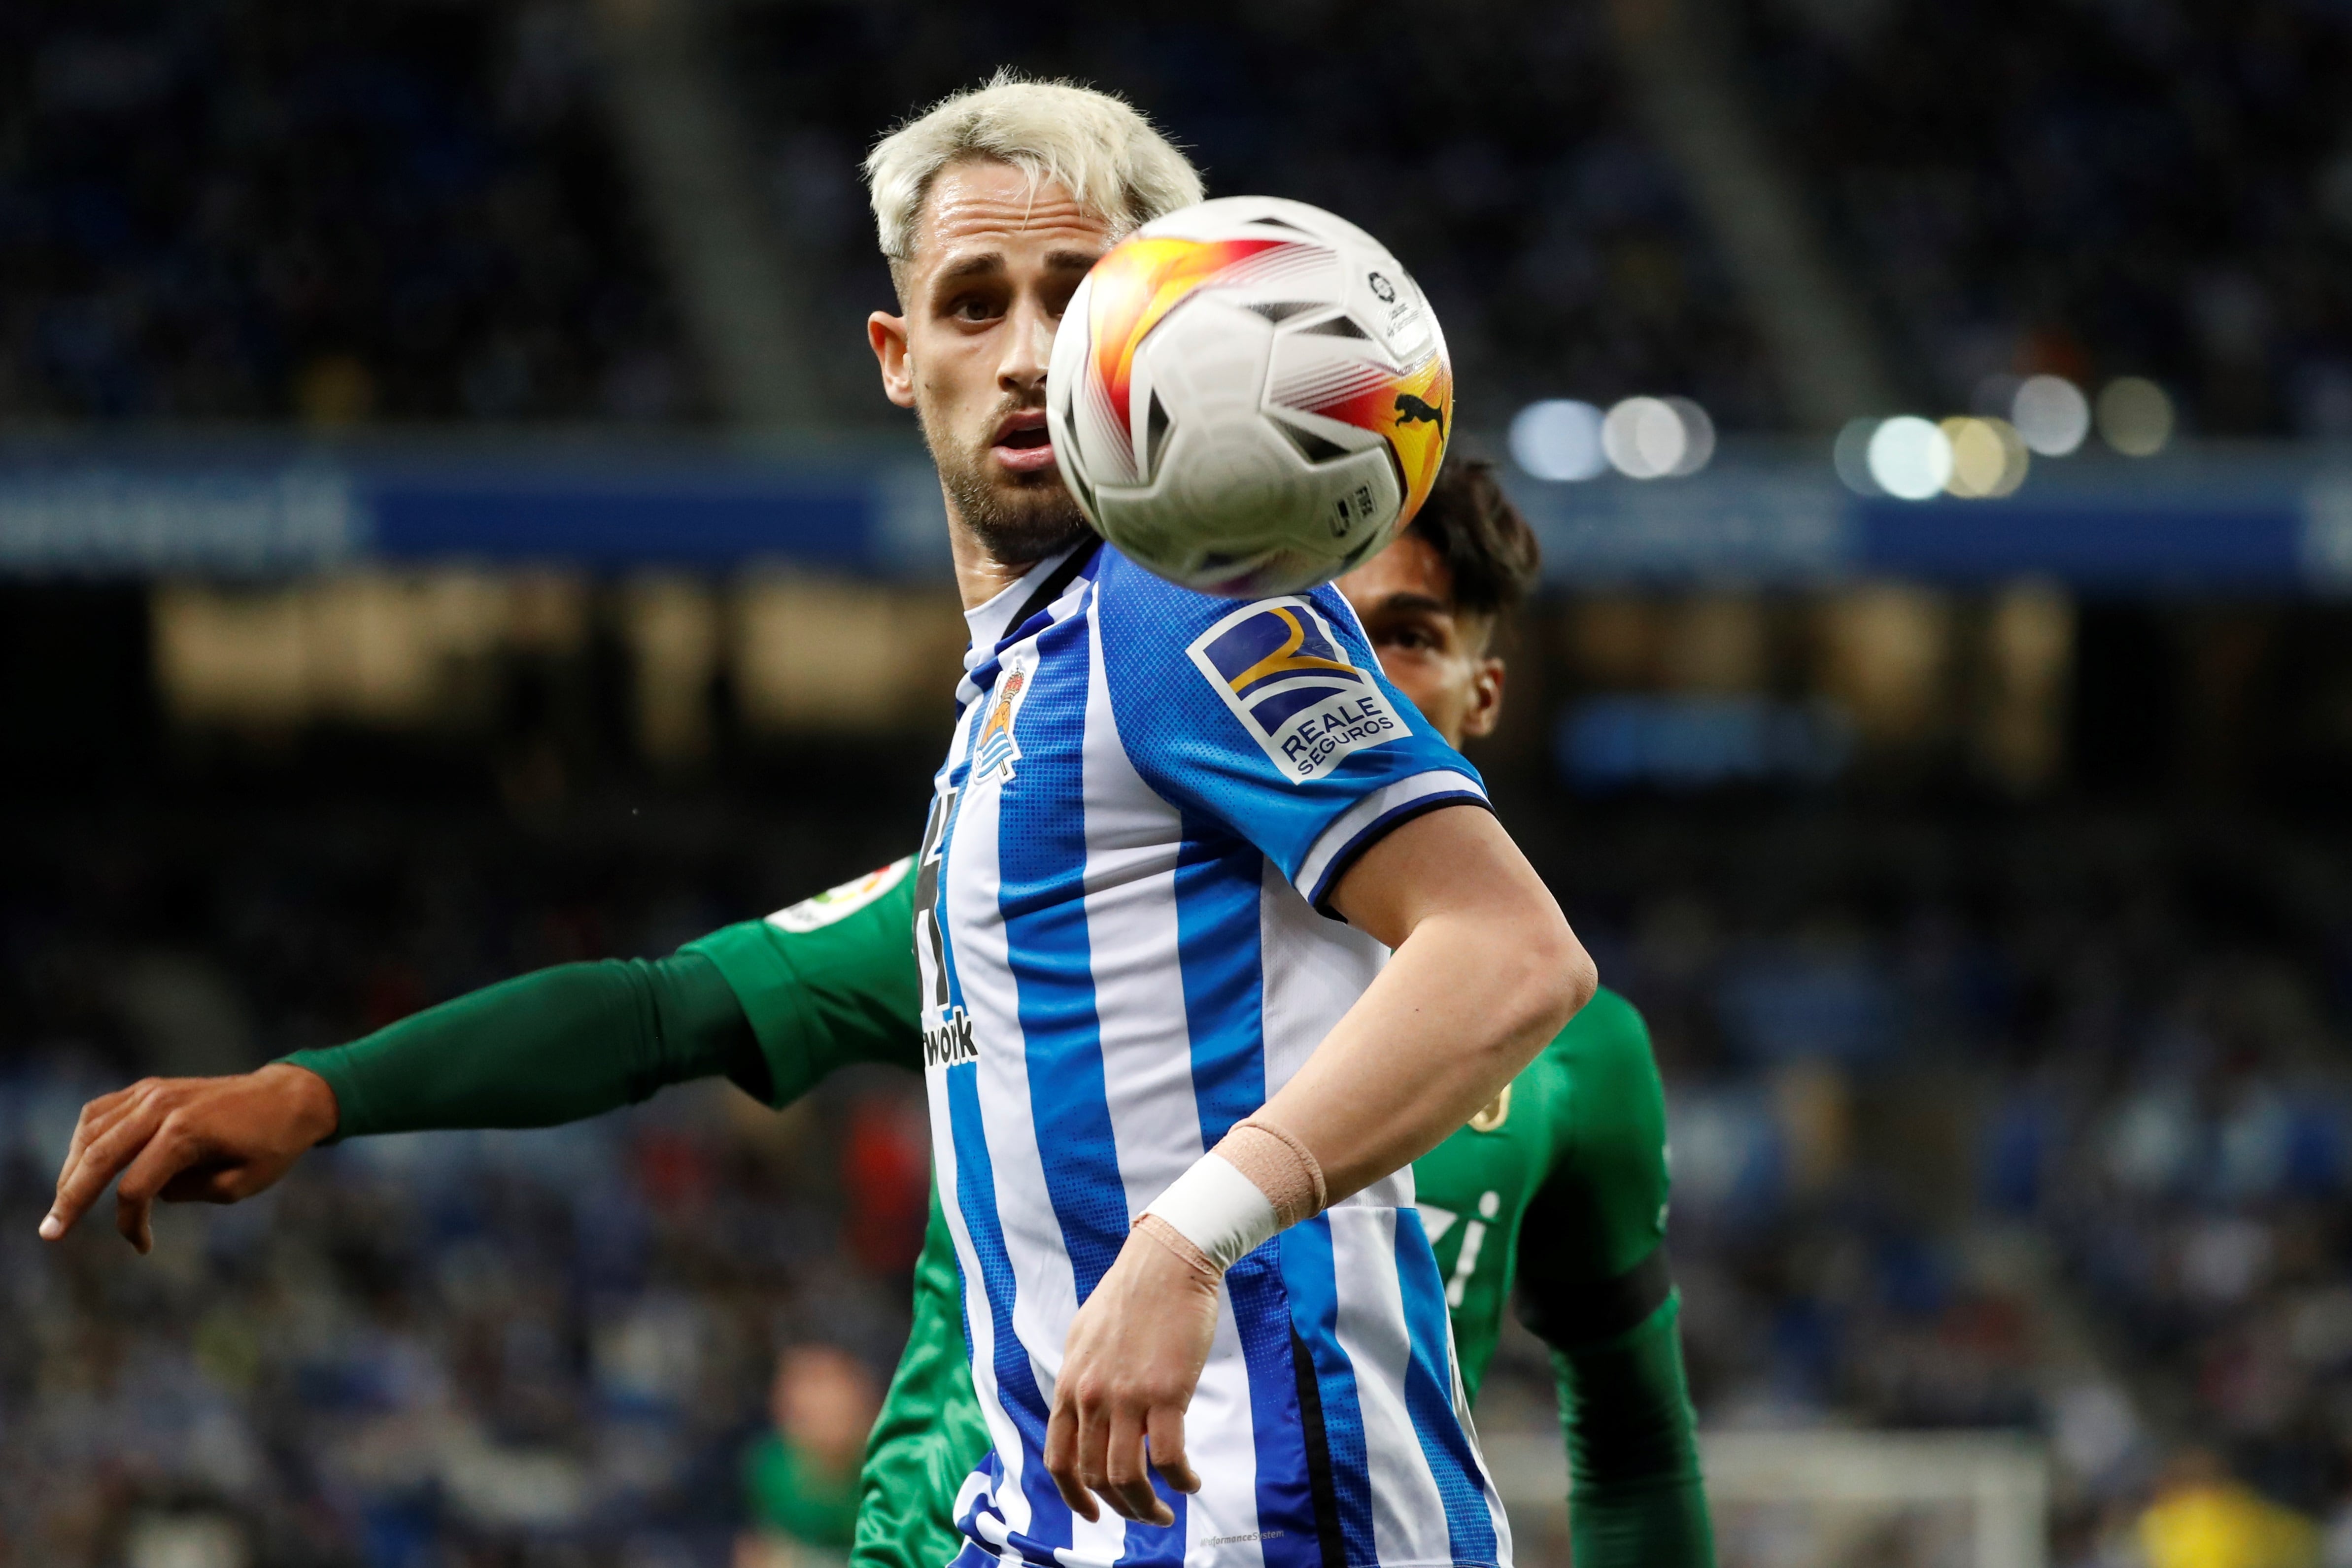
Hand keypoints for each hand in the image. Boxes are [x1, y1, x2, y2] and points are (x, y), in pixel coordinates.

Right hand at [42, 1064, 339, 1252]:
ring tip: (65, 1204)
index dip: (130, 1223)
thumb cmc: (273, 1144)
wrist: (289, 1097)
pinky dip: (85, 1139)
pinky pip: (102, 1111)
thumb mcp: (242, 1183)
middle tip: (51, 1233)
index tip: (143, 1246)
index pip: (136, 1188)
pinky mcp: (150, 1088)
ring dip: (72, 1169)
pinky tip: (82, 1165)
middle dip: (70, 1199)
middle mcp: (162, 1107)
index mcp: (187, 1132)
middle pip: (98, 1157)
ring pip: (91, 1132)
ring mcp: (152, 1093)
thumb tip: (152, 1192)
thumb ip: (190, 1192)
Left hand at [1044, 1226, 1216, 1525]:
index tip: (1093, 1514)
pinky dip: (1179, 1480)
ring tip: (1165, 1511)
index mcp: (1071, 1385)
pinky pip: (1167, 1458)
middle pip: (1094, 1476)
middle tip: (1144, 1516)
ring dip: (1146, 1506)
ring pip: (1127, 1477)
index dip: (1073, 1496)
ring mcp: (1126, 1396)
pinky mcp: (1165, 1393)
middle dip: (1119, 1508)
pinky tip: (1190, 1481)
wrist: (1167, 1260)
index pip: (1060, 1459)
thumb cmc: (1132, 1294)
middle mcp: (1091, 1396)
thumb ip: (1082, 1380)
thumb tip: (1087, 1415)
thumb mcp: (1086, 1338)